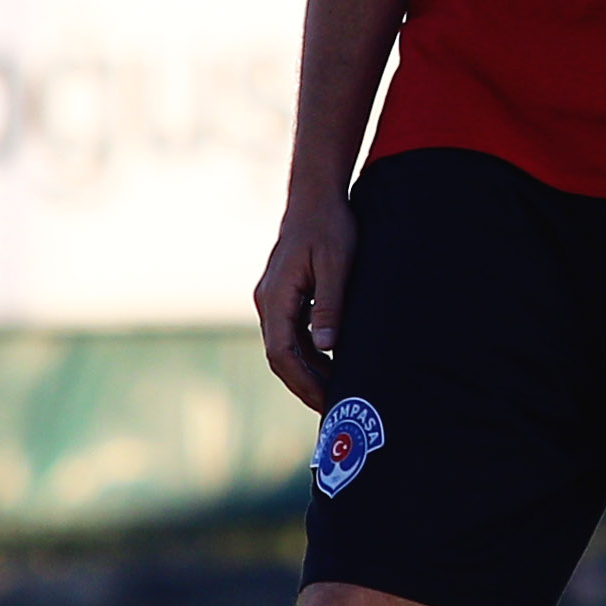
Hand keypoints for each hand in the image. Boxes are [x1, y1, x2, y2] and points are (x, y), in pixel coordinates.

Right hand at [251, 192, 355, 413]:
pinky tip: (332, 364)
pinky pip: (292, 334)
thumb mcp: (337, 264)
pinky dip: (309, 354)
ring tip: (337, 392)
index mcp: (276, 297)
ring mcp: (274, 299)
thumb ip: (330, 306)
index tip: (326, 402)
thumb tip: (327, 348)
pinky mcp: (285, 296)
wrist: (316, 196)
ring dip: (308, 371)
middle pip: (281, 356)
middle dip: (305, 385)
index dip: (302, 382)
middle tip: (334, 410)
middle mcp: (268, 301)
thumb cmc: (330, 225)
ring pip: (286, 347)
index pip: (281, 353)